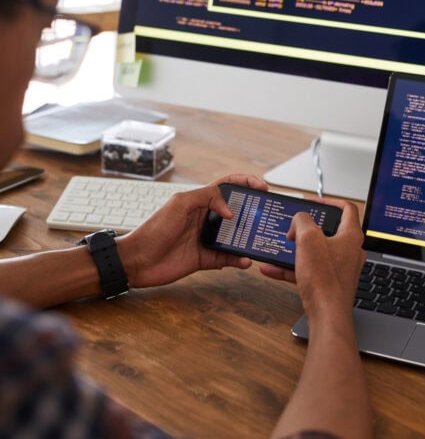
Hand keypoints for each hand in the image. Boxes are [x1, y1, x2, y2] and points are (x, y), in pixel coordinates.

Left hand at [117, 174, 267, 287]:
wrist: (138, 261)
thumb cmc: (154, 229)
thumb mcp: (180, 204)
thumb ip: (207, 197)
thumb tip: (231, 211)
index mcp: (200, 201)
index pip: (227, 186)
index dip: (245, 183)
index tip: (262, 187)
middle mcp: (206, 219)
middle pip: (236, 211)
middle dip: (253, 211)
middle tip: (266, 214)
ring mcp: (207, 239)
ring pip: (235, 236)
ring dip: (248, 238)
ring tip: (259, 238)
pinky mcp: (206, 259)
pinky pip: (228, 258)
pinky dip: (239, 259)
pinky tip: (245, 260)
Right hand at [259, 198, 364, 318]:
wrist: (327, 314)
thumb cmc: (325, 280)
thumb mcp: (308, 238)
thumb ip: (302, 221)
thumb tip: (299, 221)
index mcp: (350, 236)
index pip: (346, 208)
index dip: (328, 201)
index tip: (312, 202)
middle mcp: (349, 251)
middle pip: (329, 230)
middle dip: (307, 228)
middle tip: (294, 227)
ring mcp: (340, 268)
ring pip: (316, 252)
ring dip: (296, 249)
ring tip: (281, 247)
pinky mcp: (330, 282)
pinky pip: (308, 270)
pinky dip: (291, 268)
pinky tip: (272, 269)